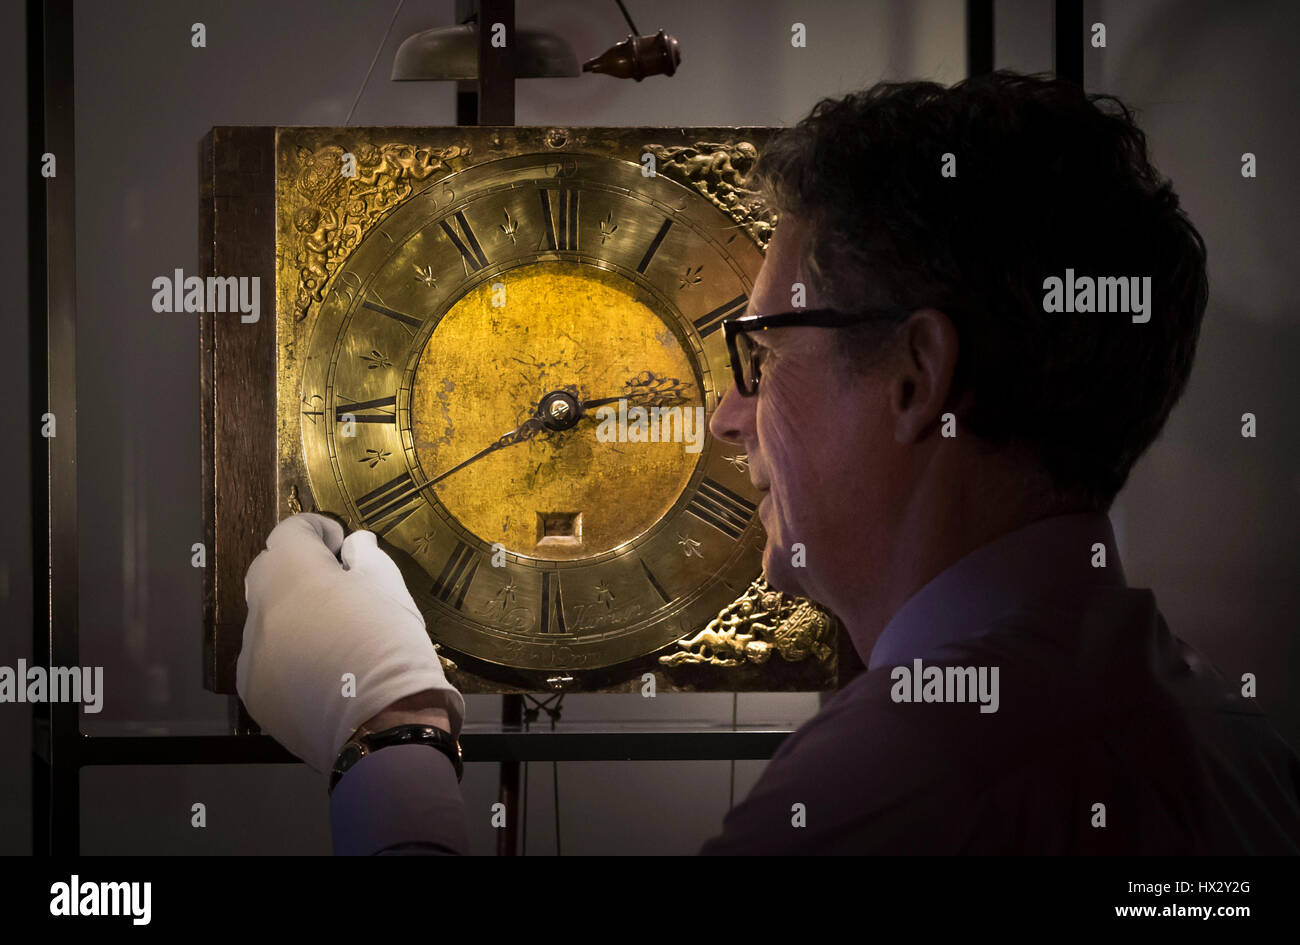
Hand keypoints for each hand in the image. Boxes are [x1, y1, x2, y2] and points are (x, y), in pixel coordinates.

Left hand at [236, 513, 464, 772]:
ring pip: (265, 619)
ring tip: (330, 638)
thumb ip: (366, 559)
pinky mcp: (253, 692)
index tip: (341, 546)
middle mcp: (261, 608)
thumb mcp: (392, 590)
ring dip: (290, 615)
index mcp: (294, 574)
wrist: (385, 727)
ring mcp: (251, 654)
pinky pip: (265, 659)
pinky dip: (286, 656)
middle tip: (334, 585)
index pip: (290, 531)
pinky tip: (320, 674)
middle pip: (266, 570)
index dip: (317, 530)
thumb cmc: (393, 648)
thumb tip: (353, 547)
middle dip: (296, 569)